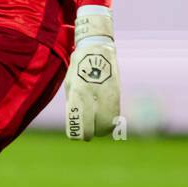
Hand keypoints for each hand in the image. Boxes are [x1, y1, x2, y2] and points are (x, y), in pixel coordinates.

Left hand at [65, 11, 119, 140]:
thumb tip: (77, 122)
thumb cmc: (78, 69)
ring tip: (96, 125)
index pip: (80, 125)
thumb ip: (73, 104)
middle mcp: (93, 96)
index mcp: (77, 95)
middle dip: (91, 134)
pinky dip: (109, 120)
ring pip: (108, 124)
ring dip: (102, 129)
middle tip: (87, 133)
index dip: (79, 135)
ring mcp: (107, 95)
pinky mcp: (117, 94)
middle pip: (95, 129)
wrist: (97, 50)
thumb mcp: (69, 86)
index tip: (78, 135)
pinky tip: (104, 117)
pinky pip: (115, 115)